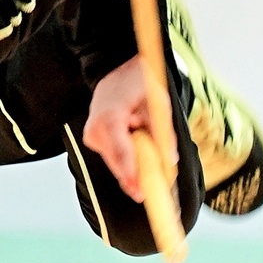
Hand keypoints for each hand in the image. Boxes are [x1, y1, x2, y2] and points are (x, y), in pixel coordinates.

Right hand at [83, 52, 155, 202]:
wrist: (118, 69)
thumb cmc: (138, 82)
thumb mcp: (157, 102)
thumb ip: (162, 131)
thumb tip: (169, 159)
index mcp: (109, 117)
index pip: (120, 151)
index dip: (131, 173)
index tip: (141, 192)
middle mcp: (95, 129)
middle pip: (118, 164)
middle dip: (138, 178)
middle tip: (156, 193)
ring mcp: (92, 136)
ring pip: (117, 164)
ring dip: (136, 167)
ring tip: (151, 159)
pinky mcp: (94, 141)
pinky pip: (116, 158)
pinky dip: (130, 161)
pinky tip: (140, 152)